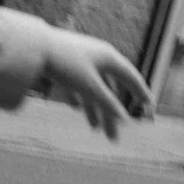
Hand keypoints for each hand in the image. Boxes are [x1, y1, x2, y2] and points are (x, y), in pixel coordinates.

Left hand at [37, 34, 152, 140]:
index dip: (141, 92)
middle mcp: (98, 57)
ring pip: (94, 88)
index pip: (131, 78)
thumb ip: (107, 103)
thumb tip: (125, 120)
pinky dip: (81, 97)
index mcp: (109, 58)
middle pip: (111, 90)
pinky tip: (77, 109)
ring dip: (95, 109)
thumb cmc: (65, 64)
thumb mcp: (89, 86)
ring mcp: (82, 60)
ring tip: (95, 129)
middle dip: (112, 114)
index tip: (149, 107)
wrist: (34, 45)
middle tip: (114, 137)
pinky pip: (79, 84)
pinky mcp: (67, 63)